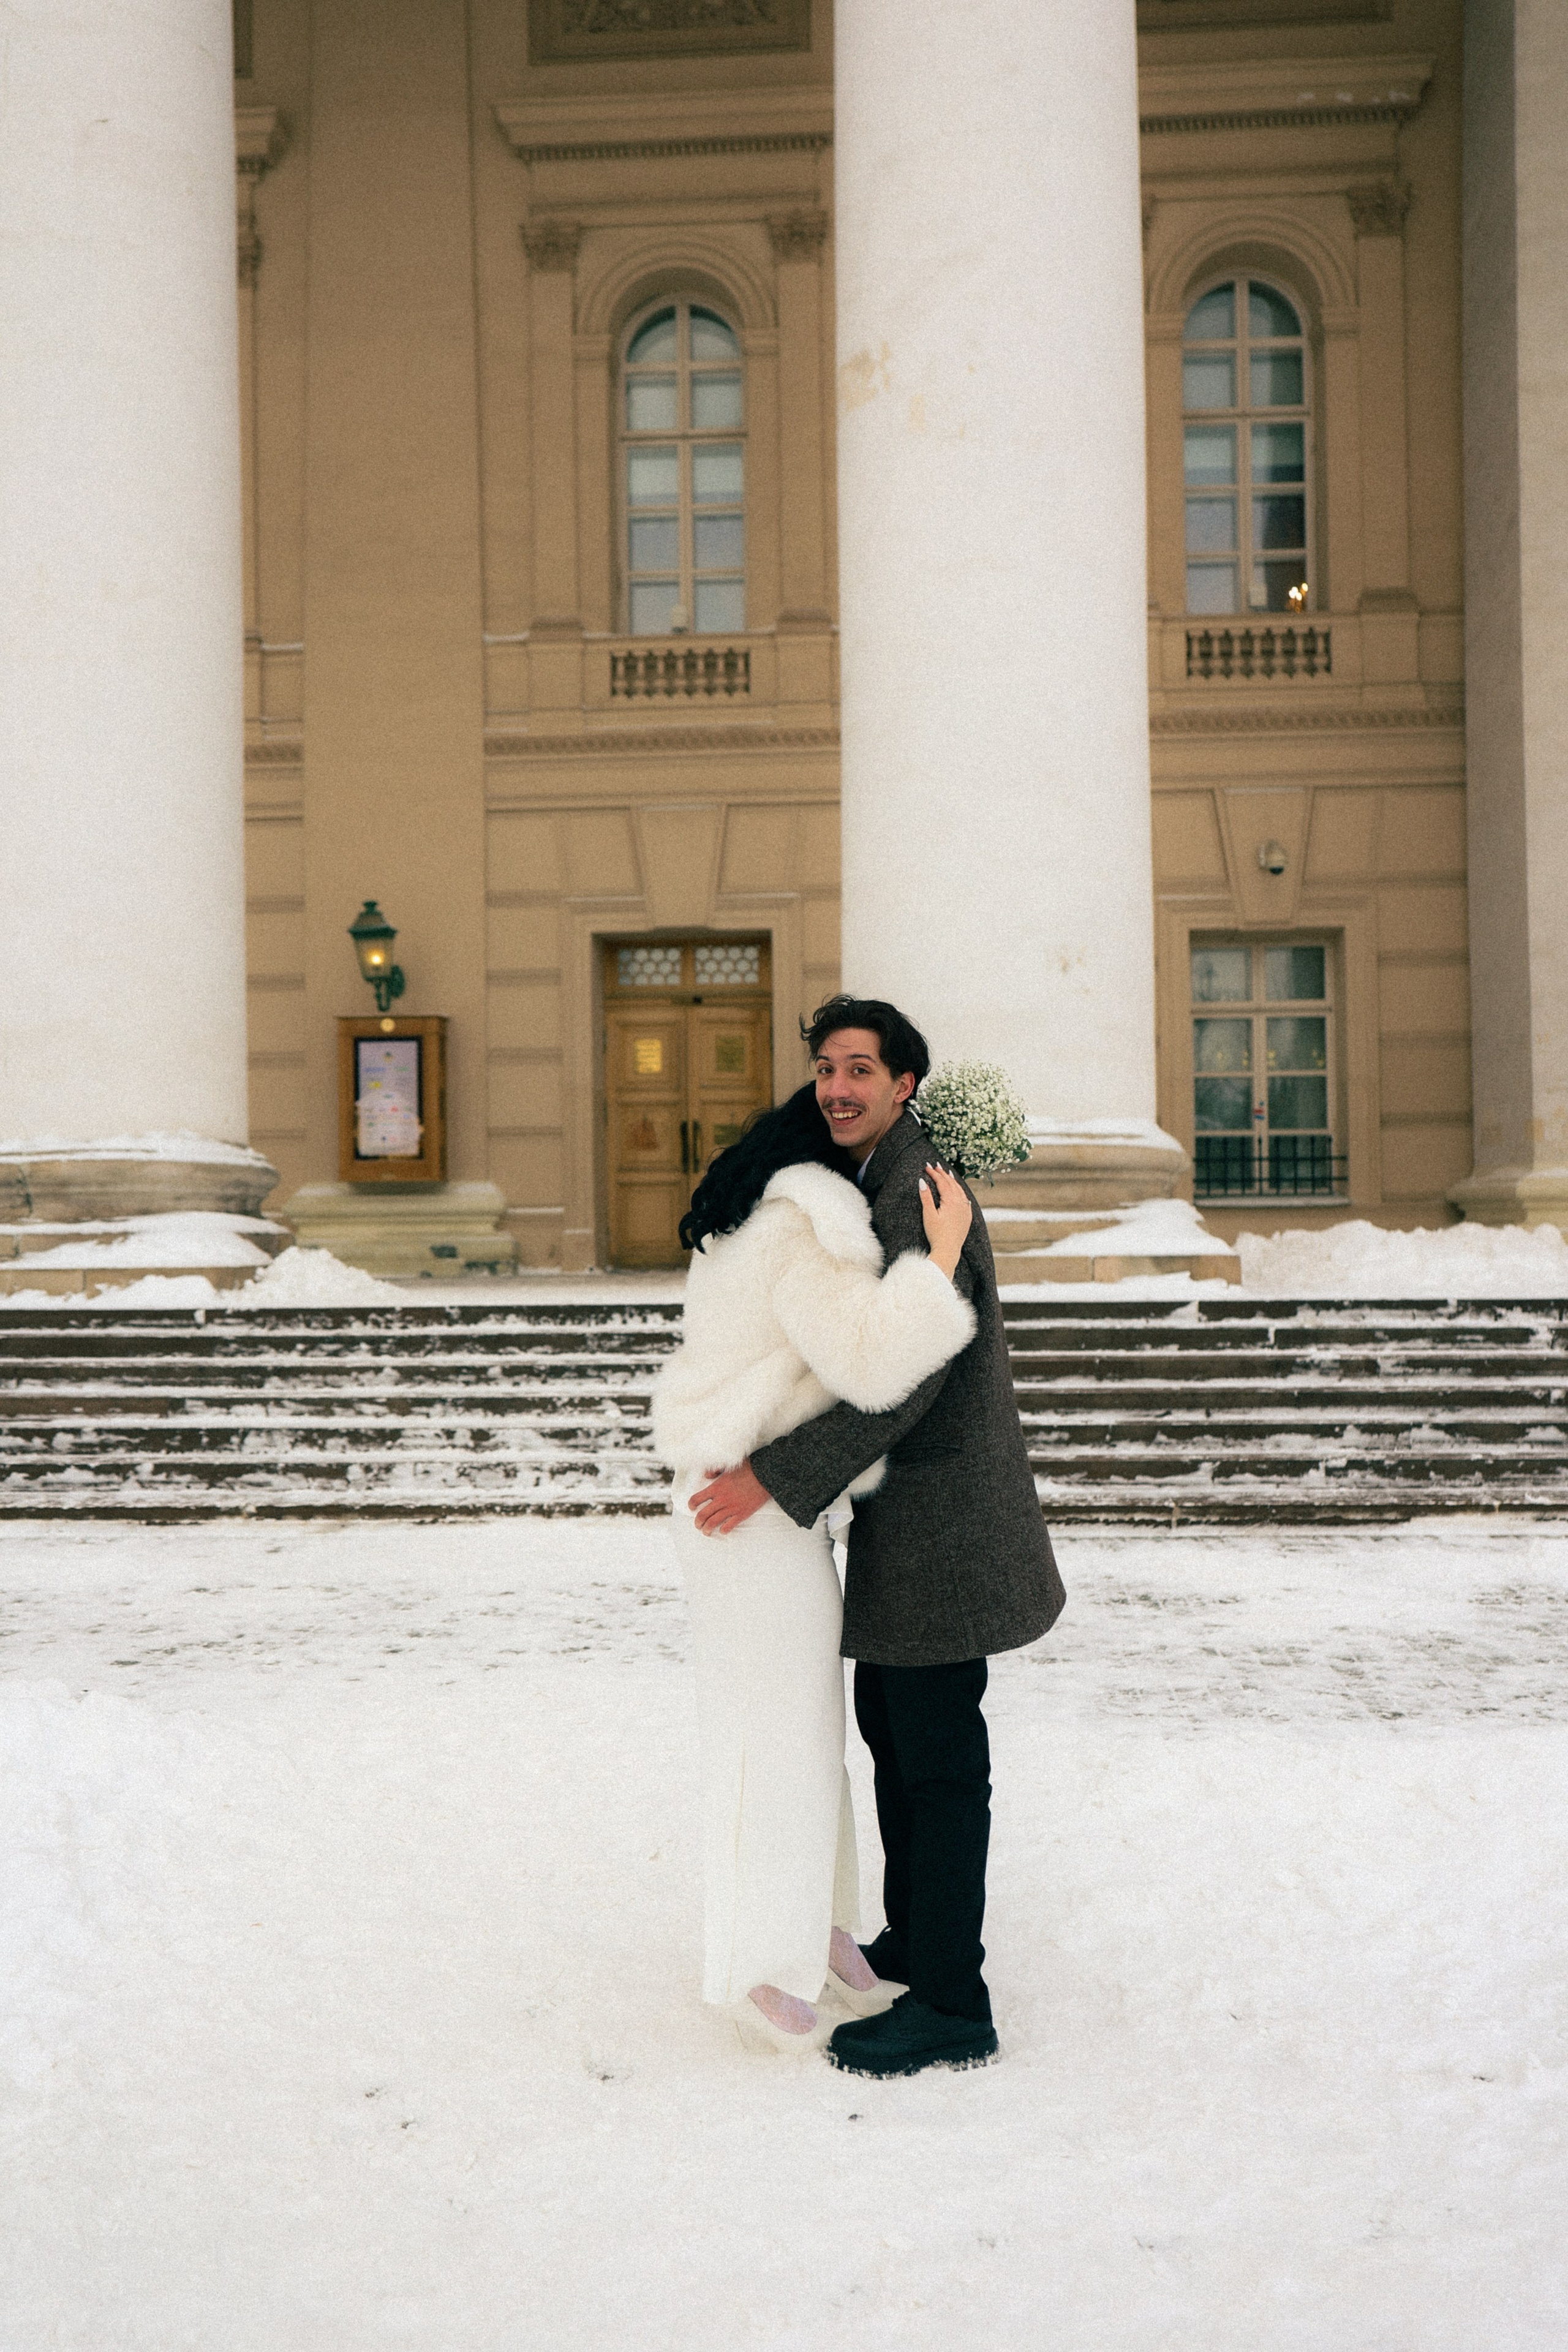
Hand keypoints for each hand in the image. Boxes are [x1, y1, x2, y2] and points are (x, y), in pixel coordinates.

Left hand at [689, 1459, 769, 1535]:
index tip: (692, 1508)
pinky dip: (724, 1530)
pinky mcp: (741, 1514)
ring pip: (713, 1523)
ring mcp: (731, 1508)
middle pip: (702, 1515)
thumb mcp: (728, 1465)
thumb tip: (707, 1475)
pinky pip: (729, 1526)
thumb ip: (714, 1470)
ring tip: (706, 1531)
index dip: (691, 1504)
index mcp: (716, 1488)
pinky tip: (723, 1530)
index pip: (696, 1499)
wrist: (765, 1476)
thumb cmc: (748, 1468)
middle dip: (697, 1522)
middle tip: (697, 1525)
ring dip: (707, 1529)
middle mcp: (721, 1500)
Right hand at [919, 1162, 972, 1278]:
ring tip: (947, 1173)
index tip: (926, 1166)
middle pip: (952, 1184)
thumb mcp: (928, 1215)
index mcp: (951, 1201)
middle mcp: (960, 1203)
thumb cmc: (936, 1234)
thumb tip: (922, 1181)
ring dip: (953, 1181)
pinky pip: (965, 1199)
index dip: (934, 1173)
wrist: (948, 1250)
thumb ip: (926, 1197)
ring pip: (960, 1190)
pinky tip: (959, 1190)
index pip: (942, 1182)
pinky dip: (960, 1191)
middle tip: (935, 1165)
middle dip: (943, 1174)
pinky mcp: (967, 1217)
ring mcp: (965, 1210)